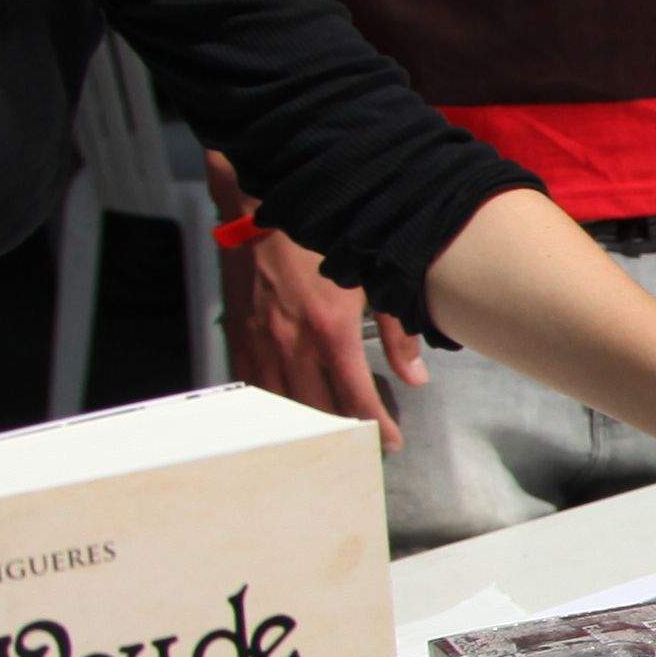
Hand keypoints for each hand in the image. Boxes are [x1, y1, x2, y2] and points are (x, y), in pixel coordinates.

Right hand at [222, 228, 415, 437]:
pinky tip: (287, 415)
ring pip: (284, 404)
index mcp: (330, 332)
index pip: (356, 397)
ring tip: (329, 439)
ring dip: (308, 425)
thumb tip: (417, 376)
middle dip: (343, 434)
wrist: (263, 209)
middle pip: (319, 410)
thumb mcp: (373, 278)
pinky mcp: (239, 335)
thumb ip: (396, 332)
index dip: (375, 426)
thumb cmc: (322, 239)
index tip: (389, 442)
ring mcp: (261, 342)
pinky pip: (253, 384)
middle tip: (362, 447)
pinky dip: (271, 404)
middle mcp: (292, 344)